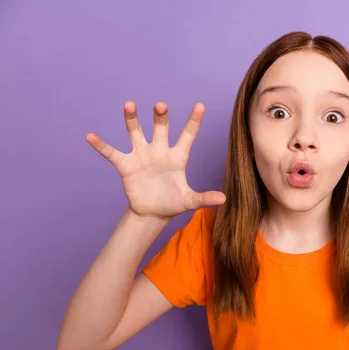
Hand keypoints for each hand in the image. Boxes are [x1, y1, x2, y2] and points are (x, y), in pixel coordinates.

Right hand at [86, 101, 225, 218]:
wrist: (152, 213)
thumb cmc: (173, 203)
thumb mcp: (189, 201)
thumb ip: (204, 198)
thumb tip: (224, 199)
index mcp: (178, 157)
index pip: (188, 135)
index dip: (194, 121)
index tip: (200, 105)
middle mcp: (159, 150)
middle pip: (160, 128)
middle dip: (160, 116)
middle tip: (161, 105)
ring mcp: (142, 155)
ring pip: (136, 132)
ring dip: (132, 119)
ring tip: (129, 105)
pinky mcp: (126, 165)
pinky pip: (112, 153)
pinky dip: (101, 145)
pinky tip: (91, 136)